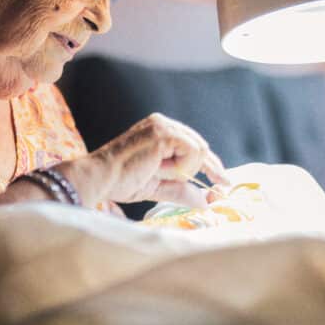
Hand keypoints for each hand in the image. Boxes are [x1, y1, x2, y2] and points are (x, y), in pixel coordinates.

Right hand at [81, 113, 226, 206]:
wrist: (100, 178)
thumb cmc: (120, 182)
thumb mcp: (156, 186)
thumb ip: (180, 190)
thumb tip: (205, 201)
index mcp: (158, 130)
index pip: (192, 145)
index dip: (210, 164)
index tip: (223, 181)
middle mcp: (162, 123)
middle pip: (200, 144)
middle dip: (212, 168)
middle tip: (223, 185)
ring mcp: (163, 126)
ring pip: (198, 149)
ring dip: (185, 170)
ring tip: (159, 174)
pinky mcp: (163, 133)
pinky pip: (192, 152)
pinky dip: (183, 167)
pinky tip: (162, 170)